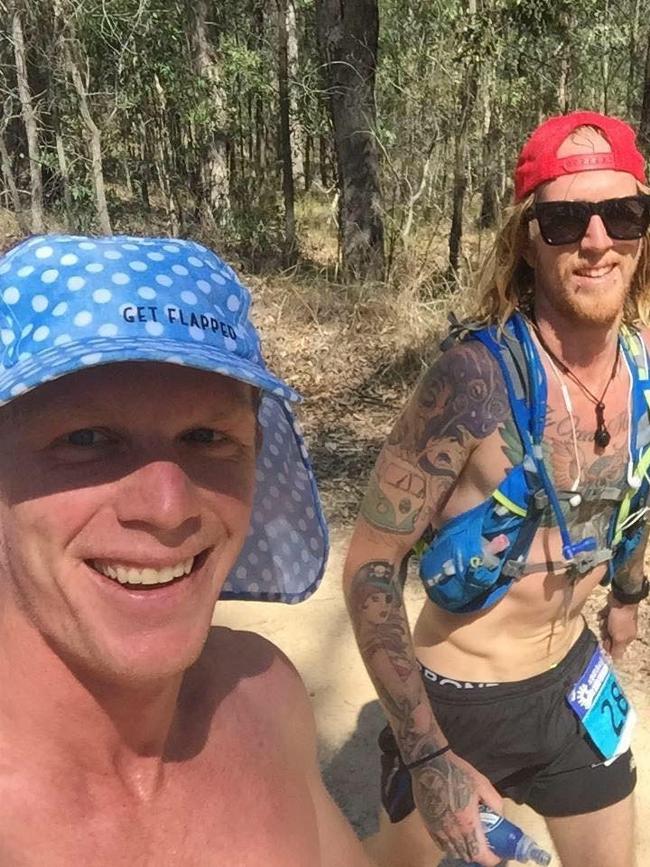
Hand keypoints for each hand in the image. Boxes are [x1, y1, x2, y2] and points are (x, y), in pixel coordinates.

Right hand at [410, 749, 502, 865]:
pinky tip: (457, 834)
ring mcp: (437, 829)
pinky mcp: (428, 825)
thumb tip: (501, 816)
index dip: (491, 858)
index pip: (480, 854)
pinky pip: (441, 844)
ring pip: (453, 852)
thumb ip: (495, 802)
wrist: (429, 763)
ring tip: (472, 840)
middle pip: (467, 856)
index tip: (497, 853)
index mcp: (467, 822)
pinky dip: (451, 845)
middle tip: (486, 845)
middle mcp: (451, 831)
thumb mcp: (482, 783)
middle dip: (479, 855)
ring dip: (465, 850)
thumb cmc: (456, 771)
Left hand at [598, 593, 638, 660]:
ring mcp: (617, 620)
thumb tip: (615, 661)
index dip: (608, 646)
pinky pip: (604, 616)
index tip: (604, 643)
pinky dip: (602, 615)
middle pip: (609, 637)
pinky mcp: (612, 611)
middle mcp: (623, 630)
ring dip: (603, 624)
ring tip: (605, 621)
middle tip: (606, 630)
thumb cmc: (621, 620)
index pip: (616, 647)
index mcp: (627, 637)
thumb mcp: (619, 638)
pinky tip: (602, 614)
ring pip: (606, 626)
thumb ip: (617, 649)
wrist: (621, 600)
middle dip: (605, 634)